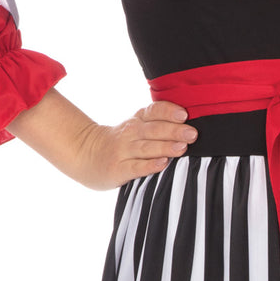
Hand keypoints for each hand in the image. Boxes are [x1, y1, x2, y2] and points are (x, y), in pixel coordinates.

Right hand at [8, 89, 196, 189]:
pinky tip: (162, 163)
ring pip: (147, 148)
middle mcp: (131, 133)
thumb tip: (191, 125)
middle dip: (174, 131)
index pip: (154, 111)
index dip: (168, 111)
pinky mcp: (118, 169)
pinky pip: (136, 167)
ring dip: (165, 147)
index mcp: (138, 119)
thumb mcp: (136, 126)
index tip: (184, 114)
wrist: (86, 154)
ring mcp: (123, 151)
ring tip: (182, 148)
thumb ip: (159, 123)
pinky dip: (149, 165)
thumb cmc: (122, 141)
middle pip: (154, 129)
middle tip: (193, 134)